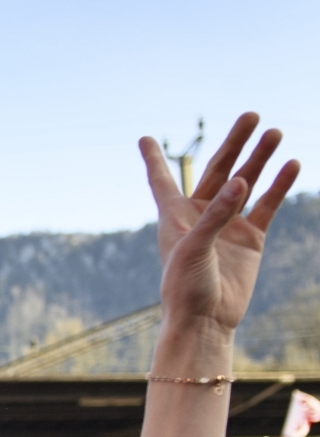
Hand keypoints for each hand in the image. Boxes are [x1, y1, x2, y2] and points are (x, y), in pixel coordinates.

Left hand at [139, 114, 298, 338]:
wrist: (205, 321)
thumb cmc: (185, 287)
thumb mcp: (194, 248)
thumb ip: (216, 214)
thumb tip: (241, 181)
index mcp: (174, 216)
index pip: (162, 179)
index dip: (153, 158)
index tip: (144, 138)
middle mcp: (201, 216)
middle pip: (217, 169)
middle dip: (234, 143)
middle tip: (251, 115)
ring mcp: (227, 226)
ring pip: (245, 183)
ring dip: (259, 158)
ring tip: (275, 132)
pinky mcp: (250, 239)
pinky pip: (267, 205)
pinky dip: (279, 186)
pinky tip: (291, 165)